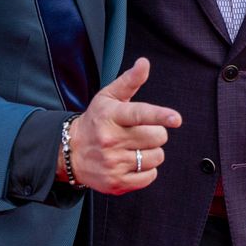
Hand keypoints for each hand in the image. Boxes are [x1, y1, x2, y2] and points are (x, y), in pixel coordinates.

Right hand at [64, 58, 179, 194]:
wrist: (70, 151)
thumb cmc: (96, 121)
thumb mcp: (108, 97)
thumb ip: (130, 80)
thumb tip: (144, 63)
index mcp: (111, 116)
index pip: (139, 114)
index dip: (160, 115)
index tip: (175, 119)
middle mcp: (111, 140)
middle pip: (156, 136)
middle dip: (156, 133)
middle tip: (141, 132)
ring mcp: (113, 163)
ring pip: (156, 157)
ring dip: (152, 152)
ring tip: (135, 147)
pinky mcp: (116, 182)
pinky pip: (150, 177)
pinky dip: (148, 170)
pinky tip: (133, 162)